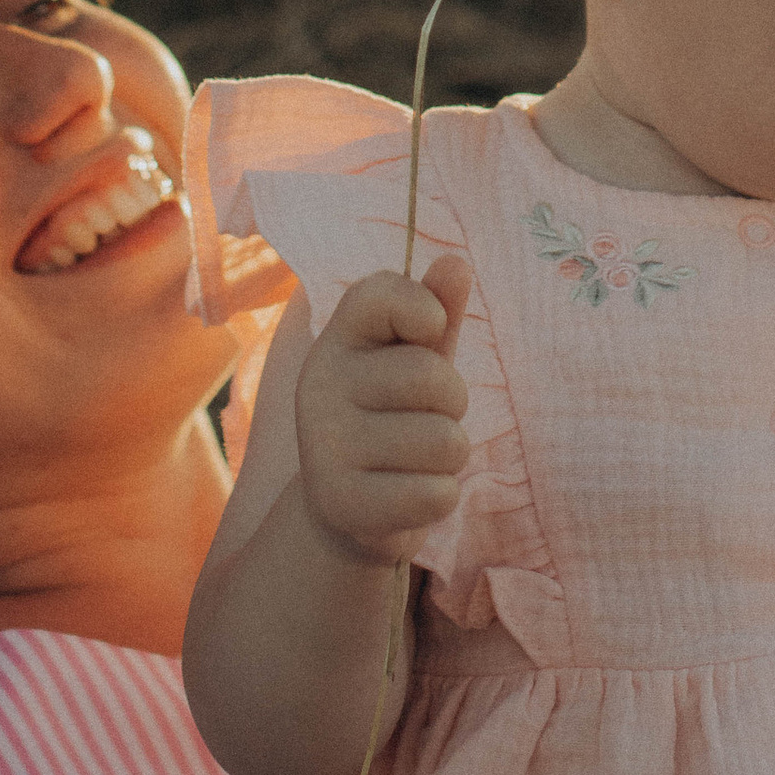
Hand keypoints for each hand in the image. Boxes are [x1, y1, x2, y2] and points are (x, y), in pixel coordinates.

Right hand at [293, 257, 473, 566]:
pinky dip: (441, 497)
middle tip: (427, 419)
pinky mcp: (342, 504)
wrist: (351, 511)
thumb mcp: (417, 359)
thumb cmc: (394, 418)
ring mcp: (324, 447)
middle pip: (433, 377)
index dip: (425, 309)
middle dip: (454, 404)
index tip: (429, 334)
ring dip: (451, 457)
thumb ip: (436, 310)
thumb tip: (456, 262)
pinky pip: (436, 494)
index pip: (380, 293)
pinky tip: (410, 496)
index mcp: (336, 341)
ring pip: (444, 441)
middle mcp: (318, 387)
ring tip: (417, 461)